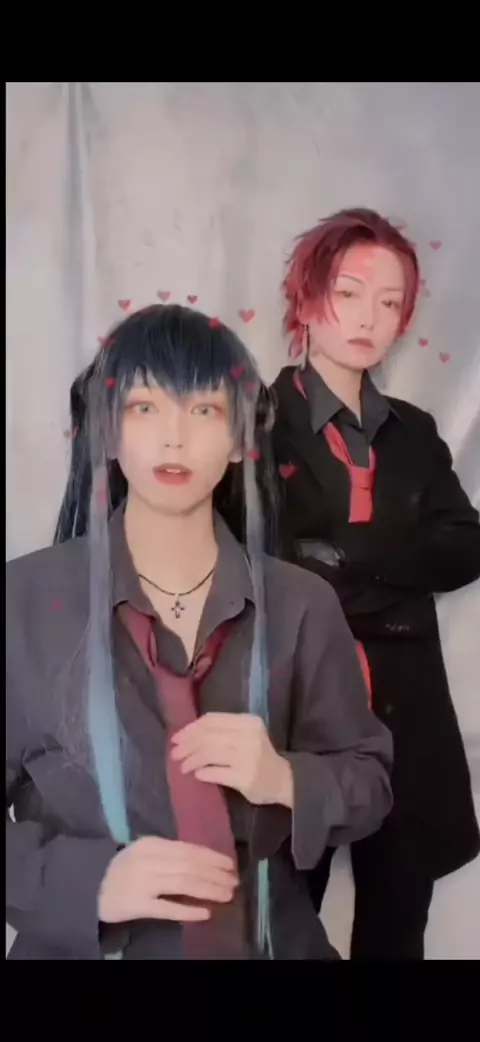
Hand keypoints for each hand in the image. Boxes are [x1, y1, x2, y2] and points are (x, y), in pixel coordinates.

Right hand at [98, 836, 237, 923]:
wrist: (89, 886)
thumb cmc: (124, 868)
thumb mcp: (146, 852)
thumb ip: (171, 853)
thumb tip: (206, 860)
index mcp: (152, 844)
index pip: (188, 849)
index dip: (212, 857)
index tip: (230, 864)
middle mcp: (148, 861)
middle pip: (189, 866)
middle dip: (215, 874)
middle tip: (234, 882)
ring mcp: (142, 883)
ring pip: (183, 884)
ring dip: (208, 889)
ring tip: (226, 895)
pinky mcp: (137, 905)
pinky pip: (167, 908)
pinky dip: (187, 910)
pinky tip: (205, 912)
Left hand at [171, 713, 293, 807]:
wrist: (284, 779)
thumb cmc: (259, 754)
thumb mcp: (246, 734)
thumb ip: (222, 731)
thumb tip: (186, 736)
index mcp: (248, 721)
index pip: (212, 720)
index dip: (191, 728)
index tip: (178, 737)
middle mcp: (248, 736)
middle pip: (209, 736)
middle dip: (188, 745)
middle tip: (175, 753)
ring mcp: (247, 757)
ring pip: (210, 754)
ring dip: (192, 760)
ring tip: (183, 766)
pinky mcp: (245, 777)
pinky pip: (217, 773)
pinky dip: (203, 773)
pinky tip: (197, 775)